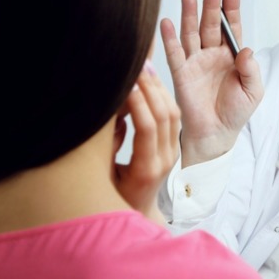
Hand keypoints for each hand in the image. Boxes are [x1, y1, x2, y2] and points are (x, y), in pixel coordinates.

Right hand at [113, 59, 180, 224]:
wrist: (138, 215)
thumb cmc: (113, 199)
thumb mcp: (104, 177)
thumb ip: (108, 148)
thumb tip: (112, 117)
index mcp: (147, 169)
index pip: (147, 128)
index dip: (138, 102)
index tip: (125, 81)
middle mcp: (165, 159)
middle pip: (164, 115)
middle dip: (150, 87)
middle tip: (137, 63)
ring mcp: (173, 153)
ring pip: (172, 113)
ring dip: (159, 87)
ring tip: (144, 65)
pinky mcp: (174, 147)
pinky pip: (173, 116)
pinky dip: (163, 95)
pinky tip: (150, 81)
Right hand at [160, 0, 263, 166]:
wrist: (216, 134)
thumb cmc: (236, 113)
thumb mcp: (253, 91)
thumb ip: (251, 70)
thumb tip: (246, 50)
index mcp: (232, 56)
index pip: (231, 27)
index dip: (230, 9)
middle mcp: (212, 54)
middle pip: (210, 25)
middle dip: (211, 5)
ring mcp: (195, 62)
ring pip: (191, 33)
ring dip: (190, 15)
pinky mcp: (181, 74)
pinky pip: (174, 54)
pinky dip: (169, 38)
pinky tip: (166, 22)